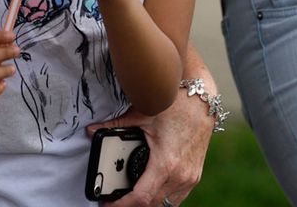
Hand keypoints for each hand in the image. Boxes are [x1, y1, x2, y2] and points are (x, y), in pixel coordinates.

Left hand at [87, 98, 211, 205]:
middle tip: (115, 200)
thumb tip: (92, 130)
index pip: (140, 198)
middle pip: (152, 205)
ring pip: (166, 204)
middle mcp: (181, 175)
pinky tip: (152, 189)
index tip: (108, 203)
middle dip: (131, 205)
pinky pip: (177, 197)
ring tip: (131, 197)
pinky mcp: (195, 174)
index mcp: (166, 164)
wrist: (203, 99)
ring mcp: (190, 177)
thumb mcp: (143, 115)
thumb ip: (115, 126)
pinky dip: (162, 197)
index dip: (121, 205)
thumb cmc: (178, 105)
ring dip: (149, 203)